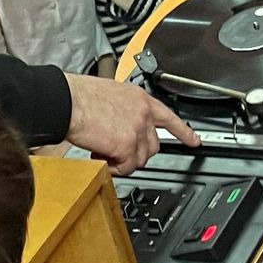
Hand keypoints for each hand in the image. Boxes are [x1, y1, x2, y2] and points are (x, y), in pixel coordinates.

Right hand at [63, 73, 197, 171]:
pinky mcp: (127, 145)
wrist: (68, 101)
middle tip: (116, 151)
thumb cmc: (80, 97)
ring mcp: (137, 130)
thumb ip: (124, 110)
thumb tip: (121, 126)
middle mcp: (143, 114)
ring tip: (103, 150)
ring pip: (140, 159)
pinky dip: (112, 167)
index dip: (184, 132)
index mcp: (140, 99)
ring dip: (122, 160)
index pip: (169, 118)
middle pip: (153, 146)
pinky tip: (100, 155)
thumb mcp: (111, 95)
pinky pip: (125, 167)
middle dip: (136, 153)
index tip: (194, 141)